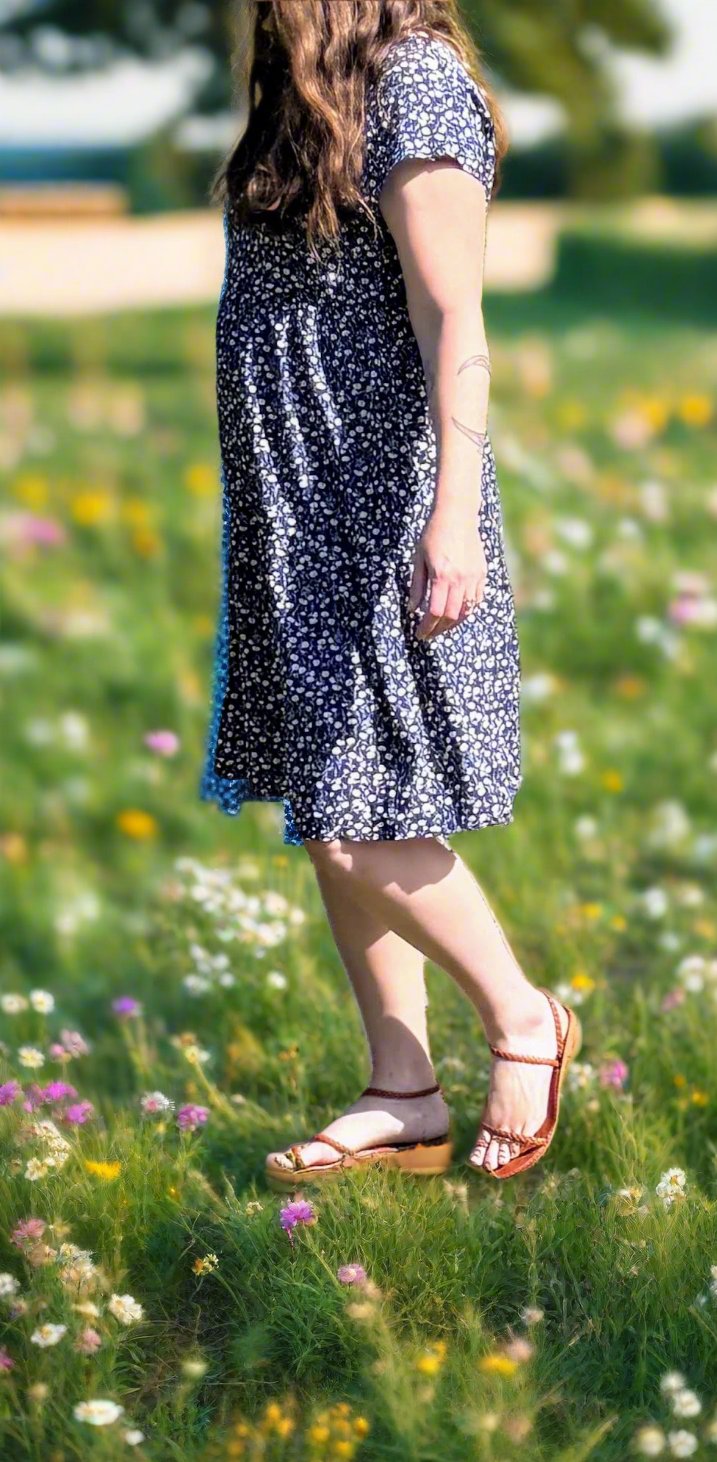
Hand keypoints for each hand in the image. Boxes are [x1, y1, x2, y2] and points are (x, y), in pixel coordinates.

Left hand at [408, 510, 486, 640]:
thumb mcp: (418, 559)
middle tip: (429, 634)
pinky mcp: (482, 573)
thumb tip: (413, 609)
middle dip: (438, 630)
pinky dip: (467, 611)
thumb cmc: (433, 533)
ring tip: (441, 627)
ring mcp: (474, 577)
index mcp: (442, 576)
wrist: (457, 515)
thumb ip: (417, 586)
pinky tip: (457, 613)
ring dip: (453, 623)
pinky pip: (477, 600)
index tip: (420, 634)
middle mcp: (460, 579)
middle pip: (451, 616)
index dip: (426, 627)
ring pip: (466, 611)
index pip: (435, 612)